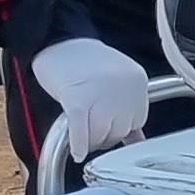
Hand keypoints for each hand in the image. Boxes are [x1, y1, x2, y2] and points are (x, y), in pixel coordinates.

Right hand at [30, 34, 152, 151]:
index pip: (136, 122)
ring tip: (80, 133)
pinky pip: (81, 130)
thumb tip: (135, 140)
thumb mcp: (116, 81)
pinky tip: (76, 153)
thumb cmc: (83, 62)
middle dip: (103, 137)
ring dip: (89, 141)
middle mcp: (124, 87)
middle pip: (118, 131)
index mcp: (137, 82)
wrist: (56, 41)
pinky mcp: (77, 98)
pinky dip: (79, 144)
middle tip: (88, 132)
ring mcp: (102, 92)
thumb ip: (127, 106)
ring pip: (100, 135)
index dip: (119, 129)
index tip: (106, 129)